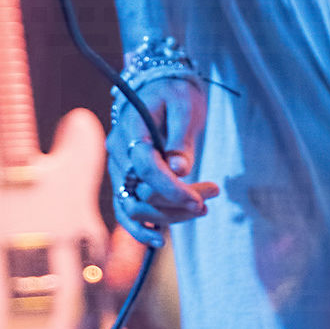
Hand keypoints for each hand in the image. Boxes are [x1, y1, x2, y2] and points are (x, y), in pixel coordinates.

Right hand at [109, 73, 216, 247]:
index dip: (173, 189)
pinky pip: (126, 208)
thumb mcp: (185, 105)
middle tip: (212, 195)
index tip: (200, 201)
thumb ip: (181, 137)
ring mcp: (117, 168)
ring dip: (168, 215)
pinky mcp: (123, 180)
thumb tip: (180, 170)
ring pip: (134, 206)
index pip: (147, 168)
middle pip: (141, 192)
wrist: (157, 87)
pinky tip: (158, 241)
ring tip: (202, 208)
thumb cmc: (174, 92)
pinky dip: (140, 227)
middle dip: (177, 202)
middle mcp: (117, 152)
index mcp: (131, 130)